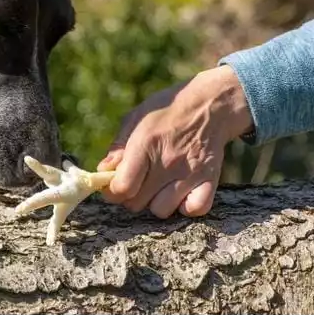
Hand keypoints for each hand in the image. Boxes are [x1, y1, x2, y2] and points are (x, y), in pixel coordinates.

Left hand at [97, 66, 252, 218]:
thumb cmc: (167, 110)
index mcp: (146, 144)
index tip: (114, 186)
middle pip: (137, 203)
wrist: (209, 104)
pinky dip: (185, 206)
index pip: (123, 187)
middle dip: (131, 195)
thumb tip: (103, 171)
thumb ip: (118, 146)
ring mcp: (190, 173)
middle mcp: (168, 162)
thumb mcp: (136, 118)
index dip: (112, 192)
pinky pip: (194, 210)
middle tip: (138, 181)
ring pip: (162, 210)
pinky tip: (181, 193)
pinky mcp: (209, 180)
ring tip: (159, 185)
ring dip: (156, 202)